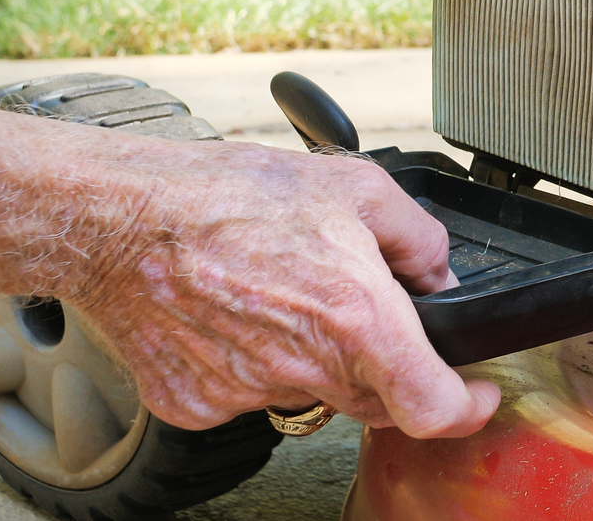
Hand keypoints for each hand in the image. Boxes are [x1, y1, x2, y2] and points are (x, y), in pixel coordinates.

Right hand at [68, 141, 499, 437]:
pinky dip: (251, 360)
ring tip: (272, 289)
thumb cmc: (223, 195)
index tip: (475, 396)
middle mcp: (305, 366)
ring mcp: (248, 393)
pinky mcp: (199, 406)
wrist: (117, 218)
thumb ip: (417, 238)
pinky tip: (231, 311)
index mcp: (355, 319)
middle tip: (347, 304)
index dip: (465, 408)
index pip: (432, 407)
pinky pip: (248, 393)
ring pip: (310, 390)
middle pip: (374, 396)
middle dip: (381, 361)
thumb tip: (439, 273)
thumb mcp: (353, 186)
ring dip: (309, 353)